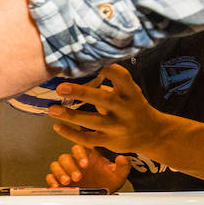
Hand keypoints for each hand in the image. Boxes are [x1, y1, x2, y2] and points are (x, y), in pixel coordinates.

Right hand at [45, 144, 129, 190]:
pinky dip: (51, 181)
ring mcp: (66, 171)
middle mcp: (75, 161)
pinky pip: (50, 177)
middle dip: (70, 167)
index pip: (79, 148)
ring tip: (68, 182)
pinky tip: (57, 186)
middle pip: (65, 157)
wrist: (103, 195)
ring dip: (60, 173)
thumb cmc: (109, 182)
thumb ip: (122, 166)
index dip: (80, 154)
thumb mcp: (119, 175)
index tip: (85, 164)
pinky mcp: (59, 181)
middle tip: (78, 177)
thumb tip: (122, 158)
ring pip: (56, 165)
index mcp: (88, 155)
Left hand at [49, 64, 169, 155]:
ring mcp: (118, 127)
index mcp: (131, 94)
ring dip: (70, 115)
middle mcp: (126, 109)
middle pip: (104, 99)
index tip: (92, 62)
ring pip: (92, 121)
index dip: (109, 70)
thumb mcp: (128, 93)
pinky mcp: (110, 141)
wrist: (152, 135)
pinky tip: (57, 126)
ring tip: (51, 109)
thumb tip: (83, 70)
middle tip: (60, 88)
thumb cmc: (133, 108)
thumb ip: (111, 84)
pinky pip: (88, 139)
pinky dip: (71, 133)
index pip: (122, 78)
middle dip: (82, 93)